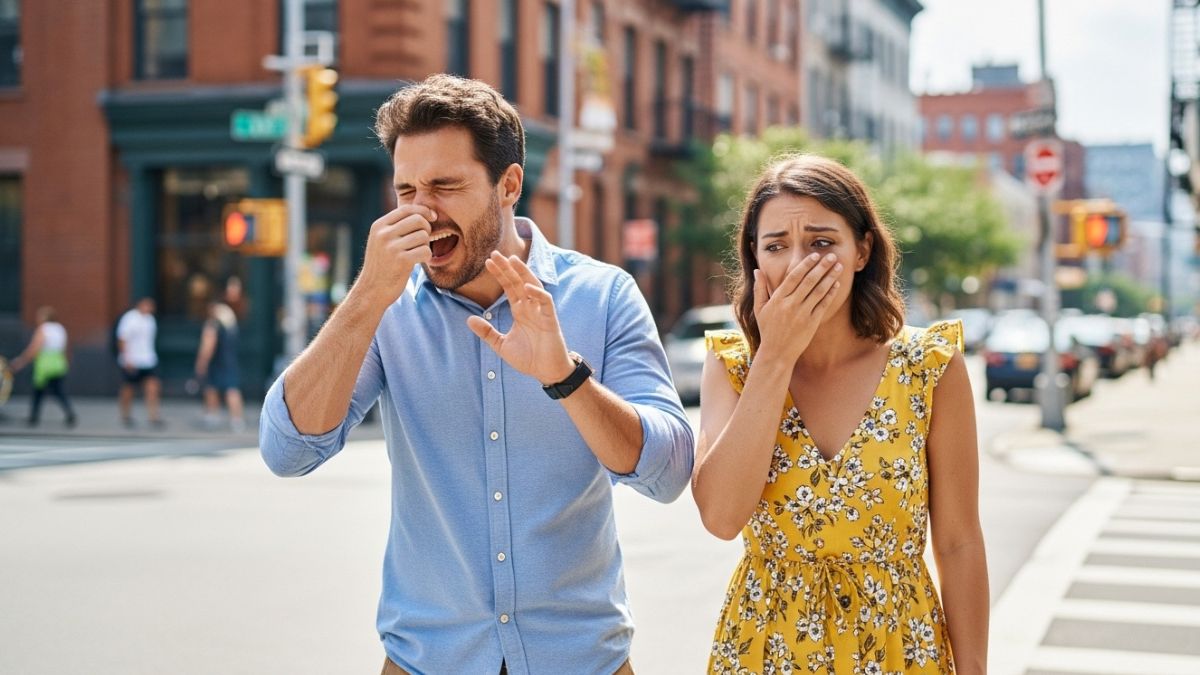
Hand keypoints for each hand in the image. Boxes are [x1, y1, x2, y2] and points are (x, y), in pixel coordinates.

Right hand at [355, 205, 436, 307]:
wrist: (371, 290)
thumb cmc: (381, 265)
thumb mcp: (380, 241)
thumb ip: (395, 227)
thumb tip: (422, 214)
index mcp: (379, 226)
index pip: (406, 209)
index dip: (423, 211)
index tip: (433, 217)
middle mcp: (384, 234)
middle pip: (418, 220)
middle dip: (426, 229)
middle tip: (423, 240)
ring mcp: (392, 247)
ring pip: (424, 236)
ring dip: (426, 245)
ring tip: (417, 253)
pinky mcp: (401, 261)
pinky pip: (425, 251)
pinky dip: (427, 257)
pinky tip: (419, 261)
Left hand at [467, 252, 573, 384]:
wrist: (547, 372)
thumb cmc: (528, 358)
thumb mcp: (501, 345)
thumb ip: (486, 332)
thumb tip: (469, 320)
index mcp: (520, 311)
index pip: (509, 287)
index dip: (500, 274)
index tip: (487, 262)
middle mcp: (530, 307)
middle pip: (518, 282)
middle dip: (507, 268)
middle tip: (494, 253)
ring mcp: (541, 312)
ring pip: (533, 285)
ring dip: (523, 273)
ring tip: (512, 261)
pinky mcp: (550, 319)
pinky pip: (545, 301)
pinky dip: (537, 293)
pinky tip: (527, 287)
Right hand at [753, 252, 840, 362]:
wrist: (777, 353)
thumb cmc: (767, 330)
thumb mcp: (759, 309)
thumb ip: (759, 288)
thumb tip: (757, 270)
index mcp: (778, 299)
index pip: (793, 277)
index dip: (805, 265)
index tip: (814, 255)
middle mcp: (790, 305)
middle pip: (809, 281)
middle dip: (821, 267)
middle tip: (831, 256)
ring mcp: (802, 314)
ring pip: (819, 291)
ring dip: (830, 277)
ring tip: (839, 266)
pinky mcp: (812, 323)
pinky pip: (823, 305)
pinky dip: (831, 294)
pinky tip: (836, 284)